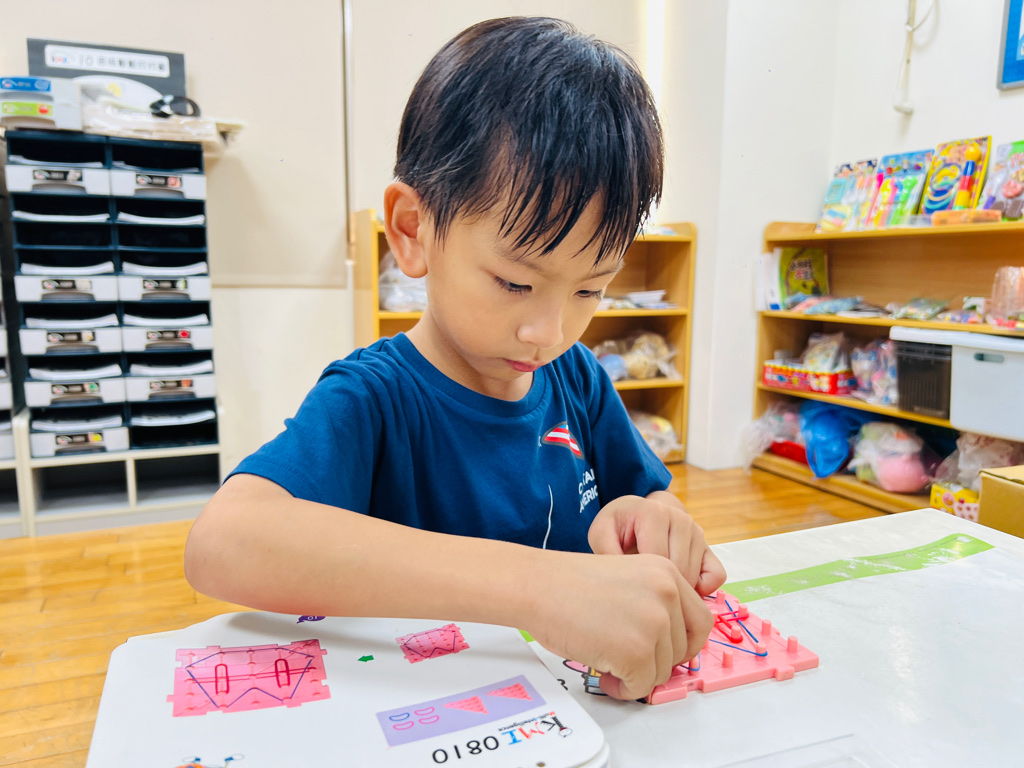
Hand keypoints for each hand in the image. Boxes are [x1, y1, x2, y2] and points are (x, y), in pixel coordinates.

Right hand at [524, 550, 712, 700]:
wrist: (537, 586)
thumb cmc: (568, 584)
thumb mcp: (628, 579)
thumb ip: (655, 603)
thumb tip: (670, 644)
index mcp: (667, 572)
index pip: (700, 621)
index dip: (683, 644)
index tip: (665, 652)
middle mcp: (667, 594)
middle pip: (682, 650)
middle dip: (655, 662)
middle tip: (627, 660)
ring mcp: (653, 623)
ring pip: (662, 670)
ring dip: (637, 675)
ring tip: (609, 662)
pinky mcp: (635, 651)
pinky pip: (641, 686)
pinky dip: (624, 688)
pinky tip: (604, 673)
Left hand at [587, 492, 726, 595]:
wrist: (636, 512)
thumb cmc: (618, 526)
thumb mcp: (601, 533)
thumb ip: (606, 552)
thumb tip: (628, 580)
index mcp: (654, 512)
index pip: (657, 561)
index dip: (642, 582)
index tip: (629, 587)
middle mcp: (682, 518)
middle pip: (678, 571)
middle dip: (660, 589)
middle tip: (641, 593)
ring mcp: (697, 531)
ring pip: (694, 578)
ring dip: (677, 590)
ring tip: (654, 587)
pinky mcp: (708, 545)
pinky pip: (716, 576)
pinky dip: (702, 589)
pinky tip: (679, 588)